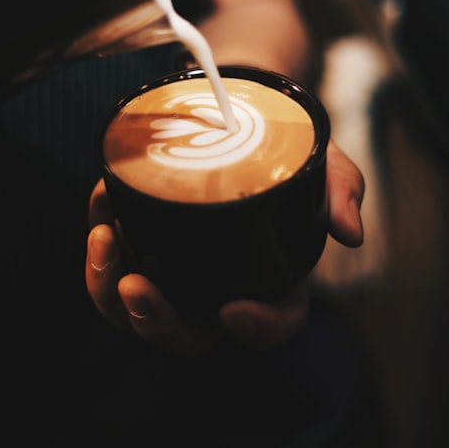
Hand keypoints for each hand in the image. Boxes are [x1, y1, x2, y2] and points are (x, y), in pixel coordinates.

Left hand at [86, 140, 364, 356]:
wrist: (241, 112)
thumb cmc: (284, 147)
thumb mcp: (321, 161)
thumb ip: (340, 190)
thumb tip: (350, 232)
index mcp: (270, 280)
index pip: (271, 324)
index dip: (256, 329)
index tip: (234, 309)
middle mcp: (219, 287)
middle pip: (186, 335)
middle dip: (155, 321)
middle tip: (138, 286)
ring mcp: (175, 272)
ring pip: (133, 312)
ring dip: (108, 287)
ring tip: (105, 238)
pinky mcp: (139, 244)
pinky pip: (109, 268)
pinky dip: (98, 247)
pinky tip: (103, 203)